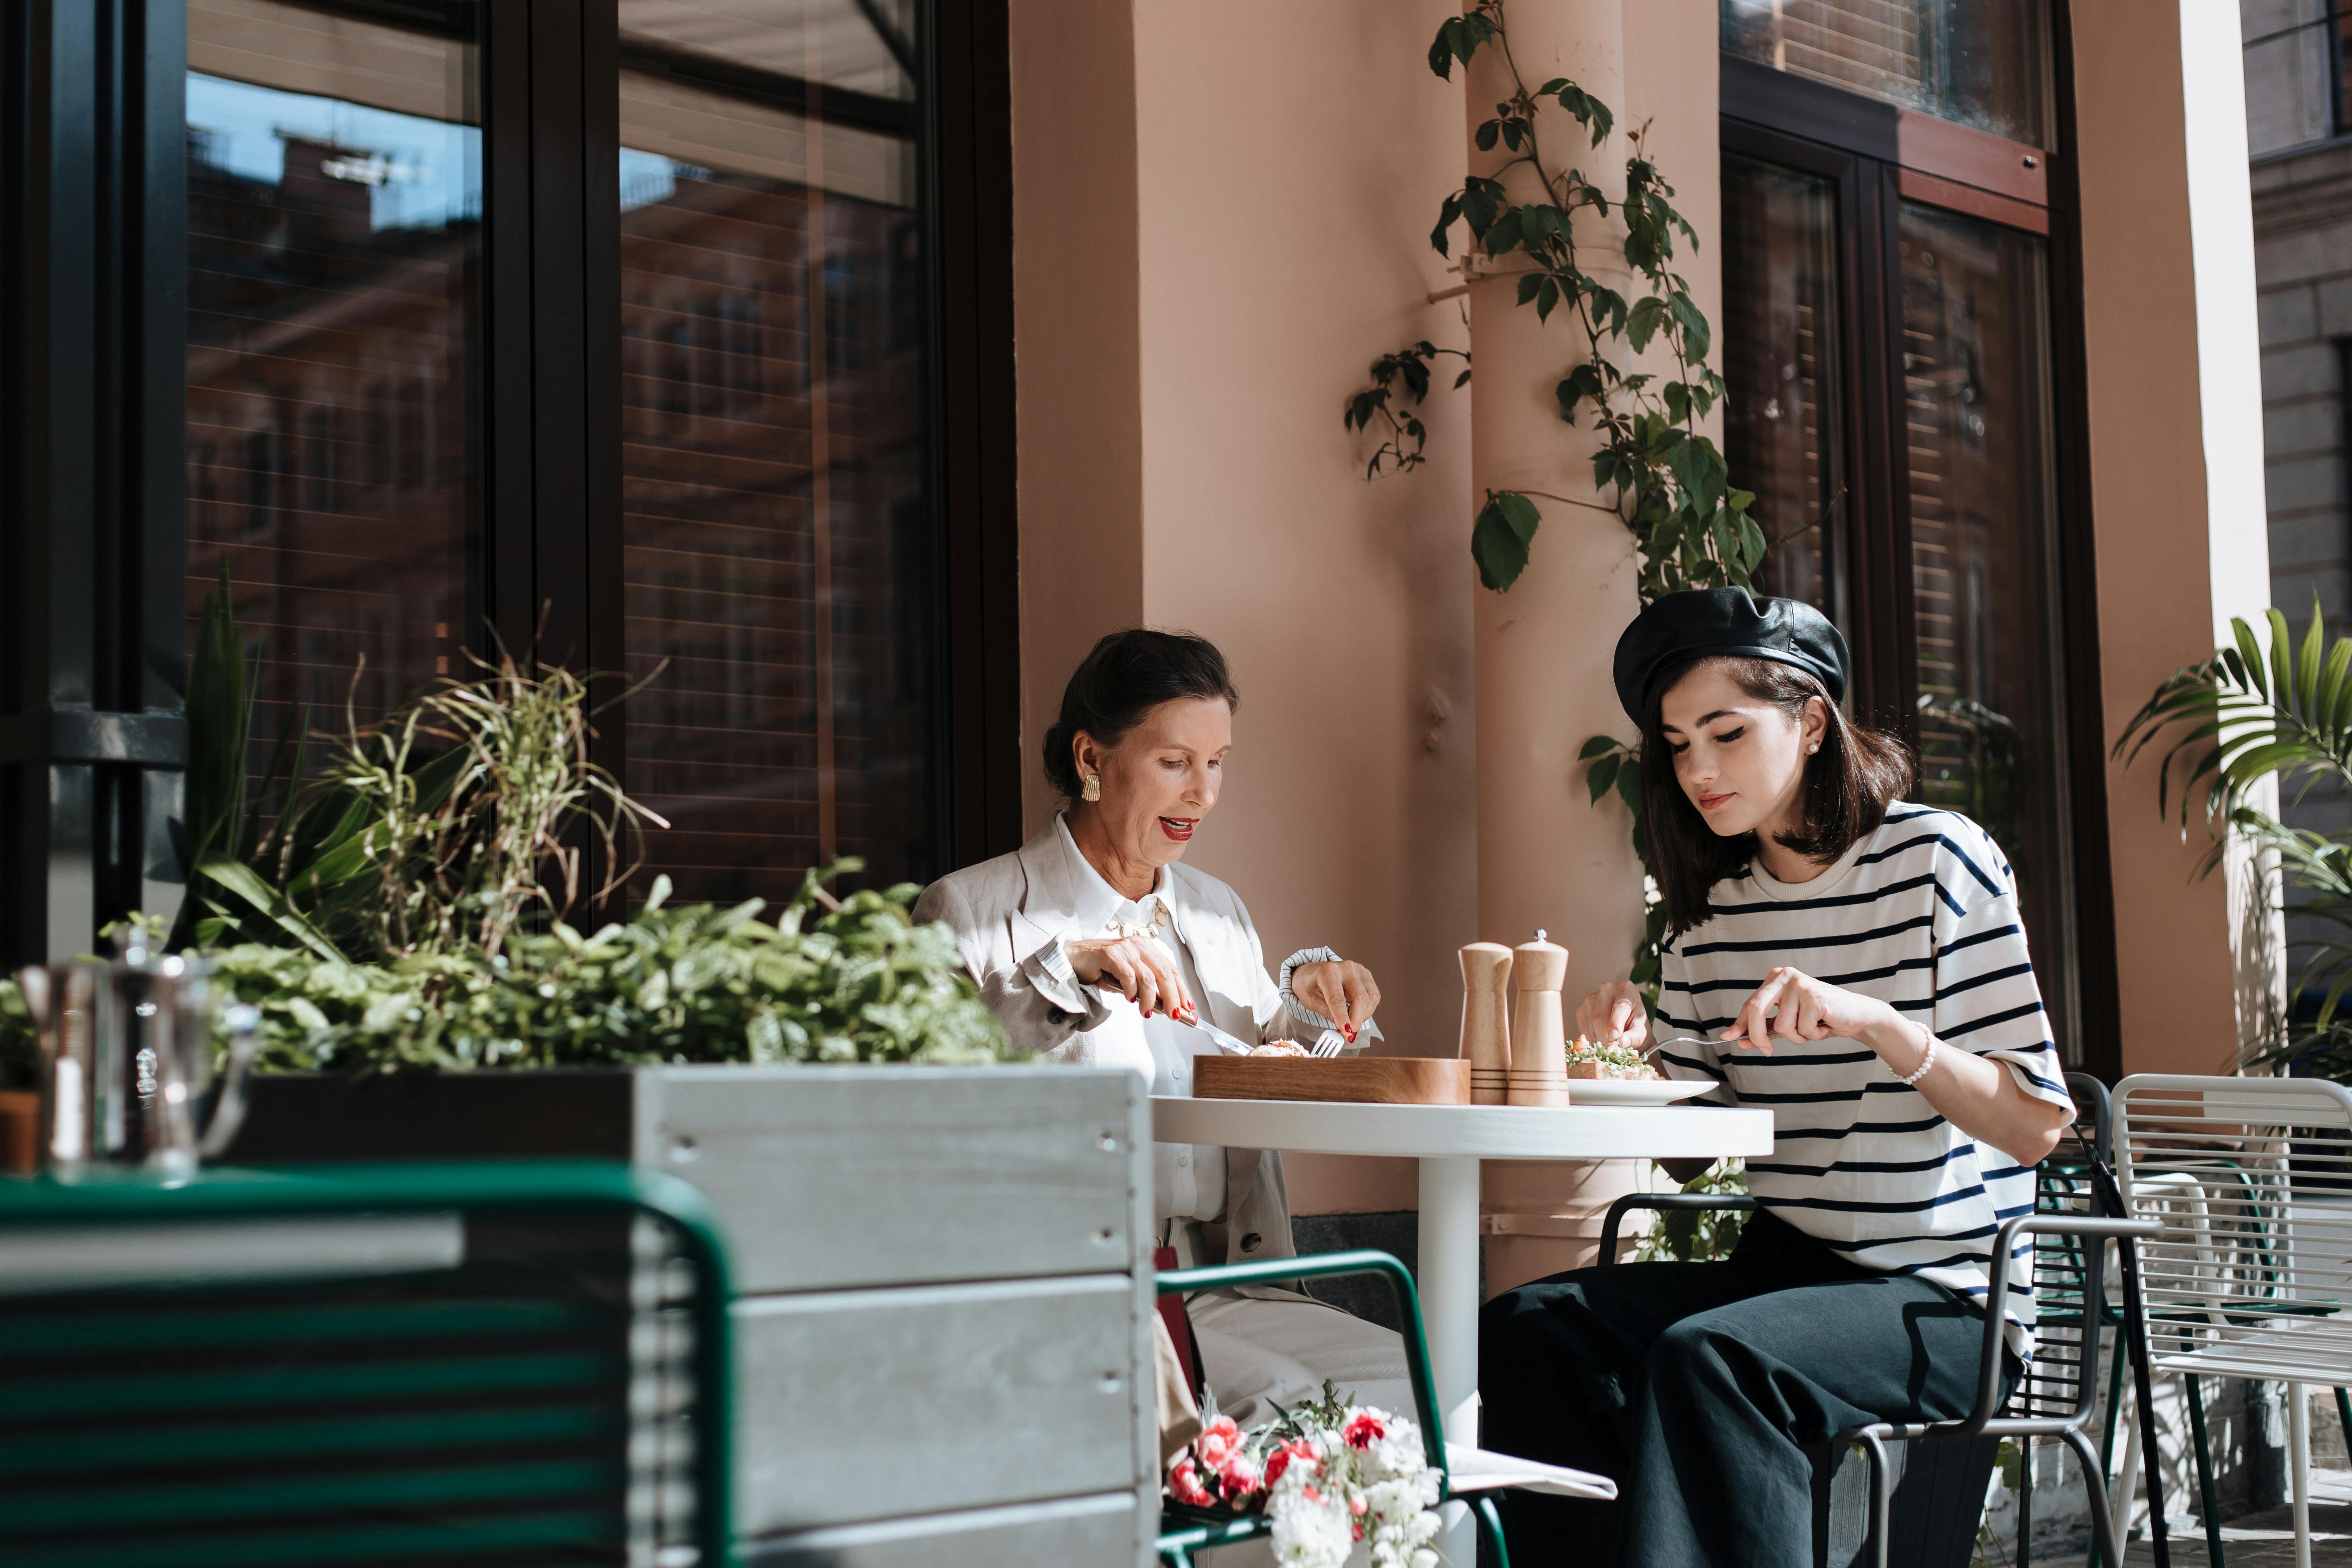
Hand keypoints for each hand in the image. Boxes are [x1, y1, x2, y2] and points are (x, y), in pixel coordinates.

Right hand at [1064, 935, 1193, 1020]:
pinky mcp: (1110, 954)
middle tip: (1174, 1015)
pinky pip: (1128, 975)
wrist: (1072, 959)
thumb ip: (1146, 988)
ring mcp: (1125, 948)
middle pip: (1164, 972)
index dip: (1182, 989)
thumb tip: (1165, 1006)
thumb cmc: (1101, 969)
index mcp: (1147, 948)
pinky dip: (1132, 990)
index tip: (1189, 1008)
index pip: (1171, 969)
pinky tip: (1129, 999)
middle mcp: (1138, 945)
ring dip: (1150, 999)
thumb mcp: (1129, 978)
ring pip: (1148, 977)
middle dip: (1173, 997)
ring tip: (1146, 1012)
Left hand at [1292, 960, 1379, 1040]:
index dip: (1343, 1017)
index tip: (1346, 1032)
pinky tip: (1356, 1013)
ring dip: (1363, 1016)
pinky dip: (1367, 1009)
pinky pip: (1374, 996)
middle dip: (1356, 1020)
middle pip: (1360, 998)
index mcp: (1327, 971)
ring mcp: (1359, 970)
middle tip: (1349, 1034)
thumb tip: (1344, 1028)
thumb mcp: (1310, 1000)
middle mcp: (1346, 967)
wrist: (1311, 972)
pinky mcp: (1366, 975)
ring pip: (1371, 998)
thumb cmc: (1308, 985)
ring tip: (1350, 1023)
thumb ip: (1327, 1012)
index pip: (1338, 998)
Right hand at [1575, 980, 1649, 1051]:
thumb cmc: (1636, 1027)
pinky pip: (1583, 1028)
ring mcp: (1591, 998)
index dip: (1616, 1022)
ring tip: (1609, 1042)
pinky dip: (1592, 1038)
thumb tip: (1621, 1043)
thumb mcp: (1641, 1034)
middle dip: (1605, 1037)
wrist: (1626, 1025)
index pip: (1620, 1006)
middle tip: (1613, 1049)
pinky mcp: (1581, 1009)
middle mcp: (1607, 989)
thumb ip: (1633, 1038)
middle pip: (1600, 1017)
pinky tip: (1601, 1037)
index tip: (1614, 1037)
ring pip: (1591, 1024)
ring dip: (1599, 1039)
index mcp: (1627, 990)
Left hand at [1719, 966, 1906, 1057]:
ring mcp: (1799, 985)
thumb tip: (1738, 1038)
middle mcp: (1785, 976)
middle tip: (1767, 1051)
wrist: (1856, 1016)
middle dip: (1758, 1036)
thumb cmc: (1822, 1017)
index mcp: (1775, 978)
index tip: (1729, 1037)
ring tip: (1813, 1027)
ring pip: (1783, 1026)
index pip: (1750, 1004)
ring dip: (1798, 1037)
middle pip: (1755, 1009)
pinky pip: (1803, 1029)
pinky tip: (1824, 1025)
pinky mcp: (1815, 997)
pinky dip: (1813, 1035)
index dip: (1739, 1024)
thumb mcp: (1789, 1023)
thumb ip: (1765, 1029)